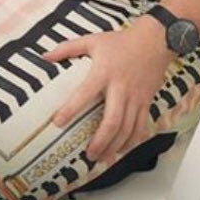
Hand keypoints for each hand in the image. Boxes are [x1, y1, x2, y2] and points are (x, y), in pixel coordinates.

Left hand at [44, 17, 172, 166]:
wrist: (155, 41)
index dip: (71, 109)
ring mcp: (136, 97)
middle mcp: (121, 88)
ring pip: (128, 128)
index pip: (85, 93)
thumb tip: (45, 56)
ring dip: (115, 146)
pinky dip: (132, 142)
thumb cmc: (121, 41)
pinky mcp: (147, 102)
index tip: (58, 122)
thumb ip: (67, 49)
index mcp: (104, 72)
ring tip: (102, 158)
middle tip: (88, 154)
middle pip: (112, 120)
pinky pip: (141, 127)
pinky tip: (122, 150)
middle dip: (100, 140)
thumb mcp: (92, 40)